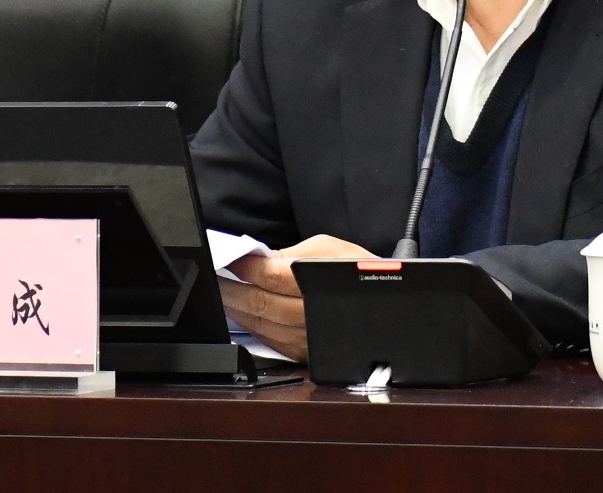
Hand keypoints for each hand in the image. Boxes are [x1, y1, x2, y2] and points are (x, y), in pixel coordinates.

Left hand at [219, 234, 375, 361]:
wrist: (389, 307)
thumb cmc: (360, 269)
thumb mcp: (330, 248)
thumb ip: (292, 253)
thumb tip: (258, 259)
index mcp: (320, 283)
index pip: (271, 275)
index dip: (245, 267)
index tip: (228, 258)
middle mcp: (312, 315)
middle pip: (261, 303)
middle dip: (231, 289)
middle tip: (214, 277)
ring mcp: (307, 339)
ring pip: (261, 325)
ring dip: (236, 309)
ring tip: (221, 293)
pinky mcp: (304, 354)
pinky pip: (269, 341)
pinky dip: (250, 326)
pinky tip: (240, 314)